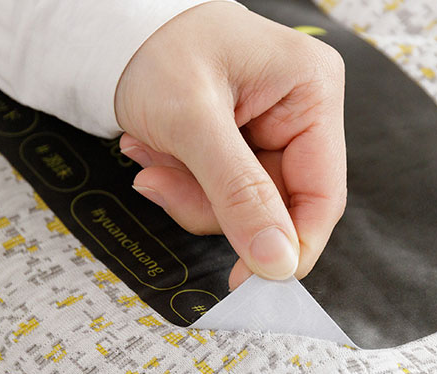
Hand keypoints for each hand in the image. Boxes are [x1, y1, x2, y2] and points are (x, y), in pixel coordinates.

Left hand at [114, 1, 345, 289]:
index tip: (250, 279)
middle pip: (277, 206)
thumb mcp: (193, 121)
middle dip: (214, 207)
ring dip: (189, 193)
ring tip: (149, 153)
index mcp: (312, 91)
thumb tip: (277, 261)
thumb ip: (238, 194)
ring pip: (243, 207)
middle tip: (161, 184)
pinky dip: (182, 183)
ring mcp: (270, 132)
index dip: (290, 245)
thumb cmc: (156, 48)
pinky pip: (221, 194)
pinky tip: (153, 150)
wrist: (114, 32)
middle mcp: (300, 113)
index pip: (322, 193)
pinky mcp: (241, 147)